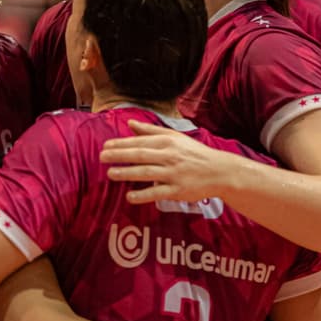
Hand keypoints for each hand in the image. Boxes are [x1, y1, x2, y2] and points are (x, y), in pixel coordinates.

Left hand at [100, 120, 228, 204]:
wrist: (219, 171)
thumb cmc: (194, 153)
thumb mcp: (175, 137)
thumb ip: (150, 131)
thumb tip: (130, 123)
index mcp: (168, 142)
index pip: (140, 142)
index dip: (121, 144)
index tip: (105, 146)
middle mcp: (170, 157)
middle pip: (140, 155)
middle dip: (119, 156)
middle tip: (102, 157)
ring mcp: (174, 174)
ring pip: (146, 173)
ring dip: (127, 173)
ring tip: (111, 174)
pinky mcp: (178, 191)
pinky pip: (157, 193)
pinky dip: (143, 195)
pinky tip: (129, 197)